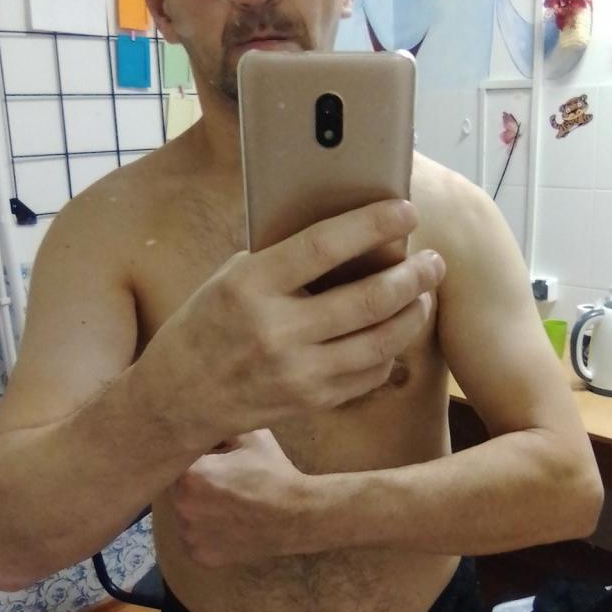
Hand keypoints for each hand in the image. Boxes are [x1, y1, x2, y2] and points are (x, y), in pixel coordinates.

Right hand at [144, 200, 445, 448]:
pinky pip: (371, 374)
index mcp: (250, 286)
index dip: (372, 225)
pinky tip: (395, 332)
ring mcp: (297, 372)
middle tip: (434, 261)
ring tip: (424, 294)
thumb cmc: (207, 325)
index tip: (406, 210)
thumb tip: (348, 233)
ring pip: (380, 342)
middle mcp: (276, 331)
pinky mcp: (312, 401)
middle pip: (368, 300)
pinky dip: (391, 351)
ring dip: (413, 314)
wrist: (178, 398)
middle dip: (413, 276)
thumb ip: (282, 260)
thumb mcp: (230, 278)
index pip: (324, 246)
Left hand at [173, 430, 308, 567]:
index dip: (197, 458)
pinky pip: (193, 539)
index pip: (179, 460)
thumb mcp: (250, 436)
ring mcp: (188, 535)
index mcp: (189, 475)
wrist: (297, 516)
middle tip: (223, 482)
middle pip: (177, 489)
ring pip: (184, 515)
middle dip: (195, 484)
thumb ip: (222, 428)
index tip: (214, 460)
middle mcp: (180, 506)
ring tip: (227, 505)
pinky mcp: (199, 556)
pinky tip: (228, 524)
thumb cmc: (273, 473)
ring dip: (198, 509)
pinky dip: (205, 533)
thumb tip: (207, 423)